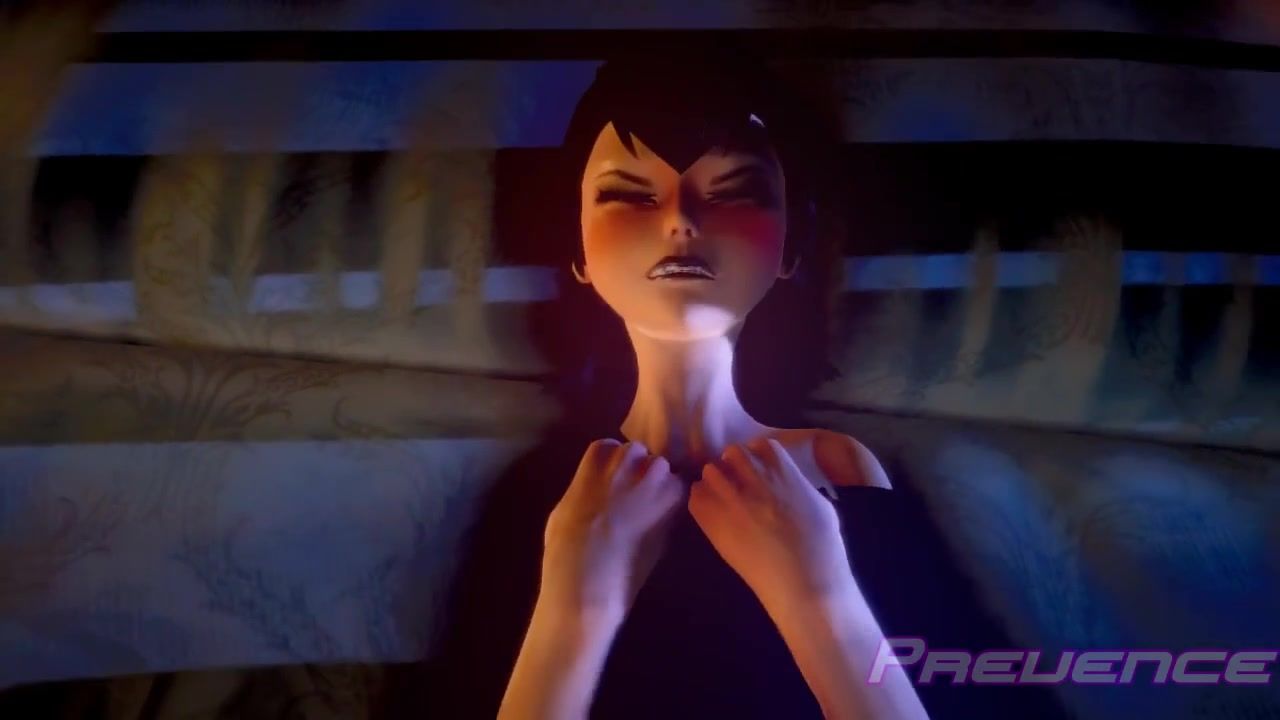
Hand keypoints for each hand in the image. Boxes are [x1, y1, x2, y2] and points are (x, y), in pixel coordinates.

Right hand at [540, 439, 685, 617]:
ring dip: (659, 483)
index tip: (612, 483)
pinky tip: (662, 520)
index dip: (614, 466)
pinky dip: (674, 502)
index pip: (610, 447)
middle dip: (638, 470)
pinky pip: (679, 491)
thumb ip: (586, 489)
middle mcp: (626, 461)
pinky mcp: (672, 503)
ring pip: (663, 468)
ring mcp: (652, 479)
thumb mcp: (565, 507)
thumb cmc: (565, 547)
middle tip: (634, 495)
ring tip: (650, 508)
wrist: (589, 575)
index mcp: (595, 460)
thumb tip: (594, 491)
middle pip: (639, 452)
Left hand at [689, 437, 853, 613]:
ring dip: (716, 480)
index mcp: (785, 473)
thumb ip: (797, 484)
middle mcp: (755, 481)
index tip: (758, 466)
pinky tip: (711, 511)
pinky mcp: (715, 524)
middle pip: (733, 453)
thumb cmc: (823, 548)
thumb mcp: (820, 504)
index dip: (758, 455)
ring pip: (710, 471)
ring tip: (722, 496)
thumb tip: (784, 478)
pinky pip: (696, 498)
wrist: (804, 584)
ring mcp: (732, 501)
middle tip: (737, 480)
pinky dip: (701, 500)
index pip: (762, 445)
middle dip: (734, 463)